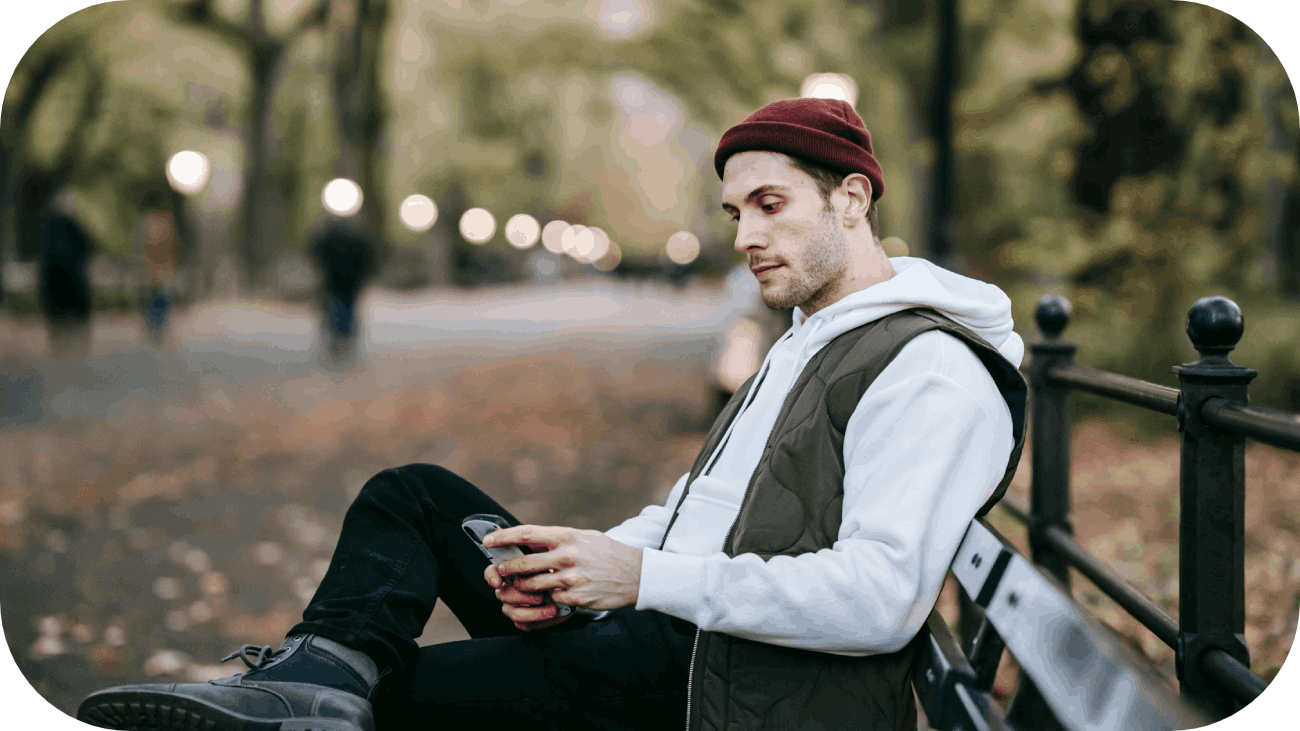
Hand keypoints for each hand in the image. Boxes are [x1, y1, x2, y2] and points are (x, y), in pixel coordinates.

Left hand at [483, 525, 642, 612]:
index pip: (527, 533)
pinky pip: (551, 600)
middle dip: (506, 569)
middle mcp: (567, 556)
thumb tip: (530, 541)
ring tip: (524, 585)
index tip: (488, 541)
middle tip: (498, 572)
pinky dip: (549, 599)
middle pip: (523, 563)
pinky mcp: (576, 598)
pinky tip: (557, 595)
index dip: (504, 537)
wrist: (636, 574)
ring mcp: (571, 579)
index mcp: (567, 536)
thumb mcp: (584, 537)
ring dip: (524, 587)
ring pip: (533, 585)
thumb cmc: (607, 553)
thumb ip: (558, 540)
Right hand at [484, 563, 572, 631]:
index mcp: (512, 571)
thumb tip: (526, 554)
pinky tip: (554, 614)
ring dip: (533, 612)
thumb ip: (535, 555)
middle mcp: (511, 588)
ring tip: (552, 608)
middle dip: (522, 595)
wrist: (573, 587)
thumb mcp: (549, 558)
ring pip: (513, 612)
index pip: (492, 571)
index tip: (498, 581)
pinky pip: (525, 625)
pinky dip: (540, 621)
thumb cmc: (559, 570)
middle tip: (541, 595)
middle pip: (503, 594)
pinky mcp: (525, 620)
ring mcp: (516, 605)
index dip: (492, 576)